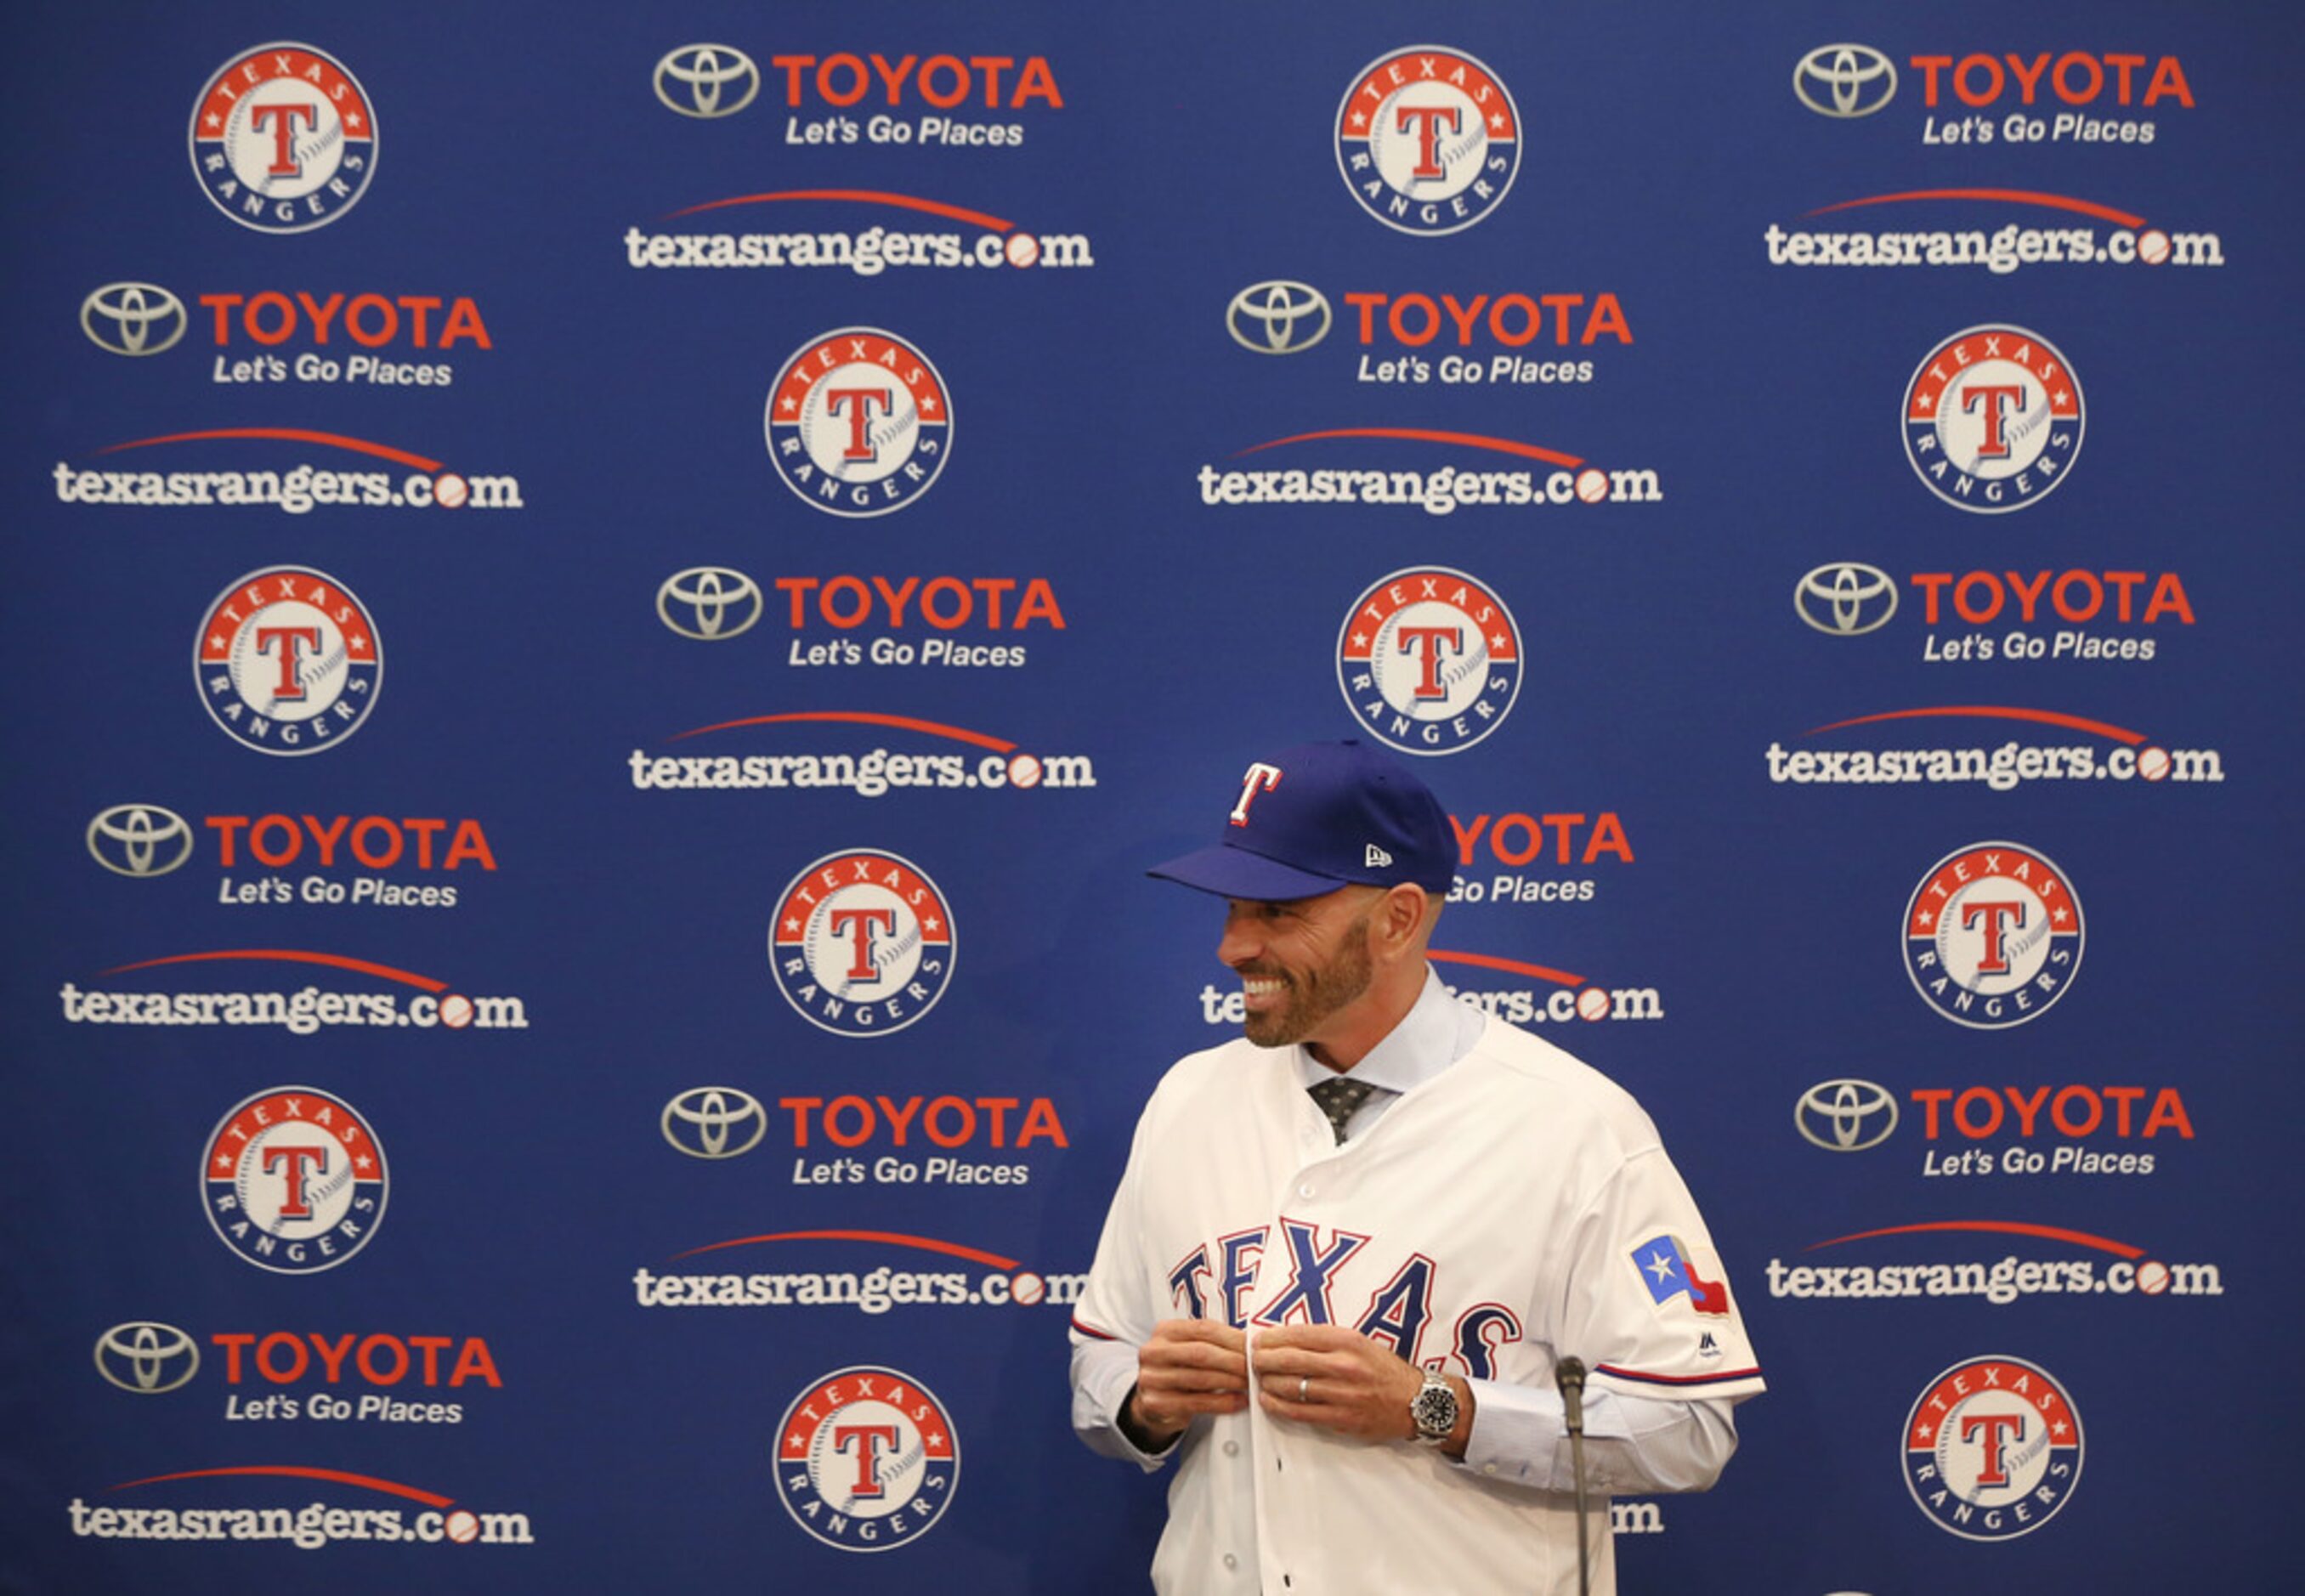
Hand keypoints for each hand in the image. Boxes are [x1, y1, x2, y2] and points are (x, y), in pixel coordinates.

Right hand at [1127, 1319, 1249, 1445]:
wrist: (1153, 1398)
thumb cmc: (1179, 1369)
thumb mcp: (1189, 1348)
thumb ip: (1214, 1343)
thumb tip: (1251, 1342)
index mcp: (1165, 1330)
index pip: (1204, 1328)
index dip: (1232, 1337)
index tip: (1253, 1346)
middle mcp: (1154, 1352)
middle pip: (1201, 1353)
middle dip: (1233, 1360)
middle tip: (1254, 1367)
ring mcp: (1152, 1378)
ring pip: (1200, 1378)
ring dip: (1231, 1381)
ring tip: (1249, 1383)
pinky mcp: (1157, 1403)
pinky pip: (1197, 1403)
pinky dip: (1223, 1402)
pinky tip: (1238, 1401)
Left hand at [1251, 1324, 1449, 1445]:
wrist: (1416, 1401)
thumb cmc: (1384, 1369)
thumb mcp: (1359, 1342)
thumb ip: (1326, 1341)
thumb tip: (1286, 1340)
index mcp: (1347, 1341)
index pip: (1298, 1335)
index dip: (1272, 1337)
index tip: (1259, 1339)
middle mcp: (1343, 1365)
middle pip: (1288, 1360)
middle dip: (1263, 1359)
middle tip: (1252, 1359)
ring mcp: (1342, 1394)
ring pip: (1290, 1386)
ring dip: (1267, 1382)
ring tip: (1259, 1379)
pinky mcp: (1341, 1418)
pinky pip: (1299, 1412)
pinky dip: (1278, 1405)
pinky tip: (1268, 1400)